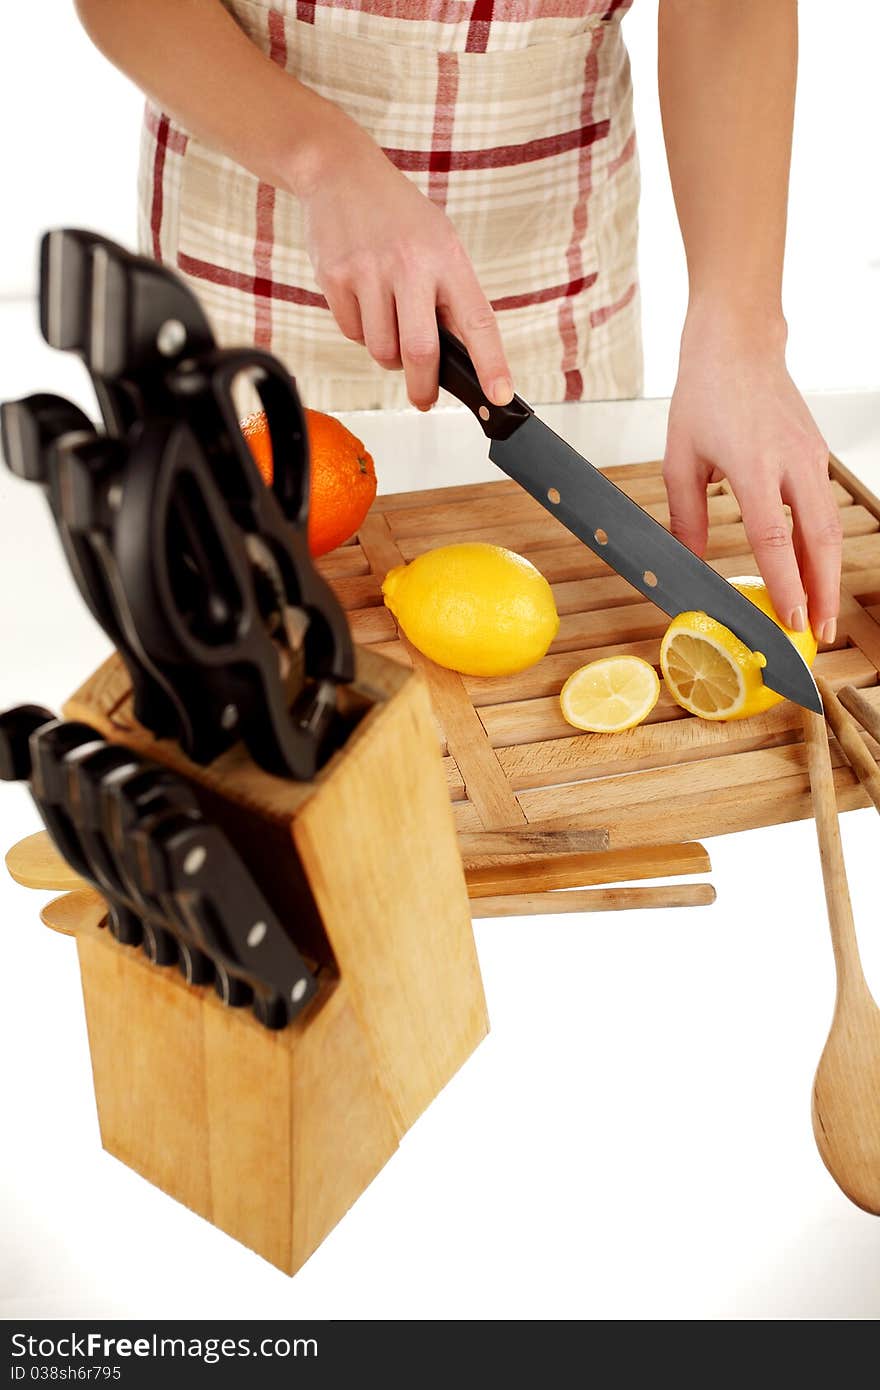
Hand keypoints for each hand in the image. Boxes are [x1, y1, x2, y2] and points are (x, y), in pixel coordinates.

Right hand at [294, 108, 511, 410]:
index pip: (477, 321)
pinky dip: (360, 332)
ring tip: (388, 324)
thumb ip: (450, 297)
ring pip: (381, 350)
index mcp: (447, 257)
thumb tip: (460, 359)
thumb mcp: (439, 243)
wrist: (341, 172)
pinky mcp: (335, 277)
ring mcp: (369, 271)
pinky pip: (352, 333)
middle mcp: (410, 264)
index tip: (500, 396)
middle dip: (423, 386)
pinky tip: (362, 300)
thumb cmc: (399, 217)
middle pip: (420, 350)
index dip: (491, 363)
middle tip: (424, 399)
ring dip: (388, 355)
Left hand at [662, 308, 840, 643]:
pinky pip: (824, 510)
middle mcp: (792, 461)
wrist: (739, 342)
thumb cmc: (704, 395)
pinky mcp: (817, 454)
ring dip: (827, 574)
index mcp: (754, 464)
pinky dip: (821, 546)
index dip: (786, 583)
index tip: (792, 619)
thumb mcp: (679, 458)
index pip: (775, 538)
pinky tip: (812, 572)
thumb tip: (684, 564)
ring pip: (829, 528)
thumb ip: (685, 517)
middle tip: (819, 634)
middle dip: (823, 592)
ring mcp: (811, 457)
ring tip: (821, 614)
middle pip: (818, 540)